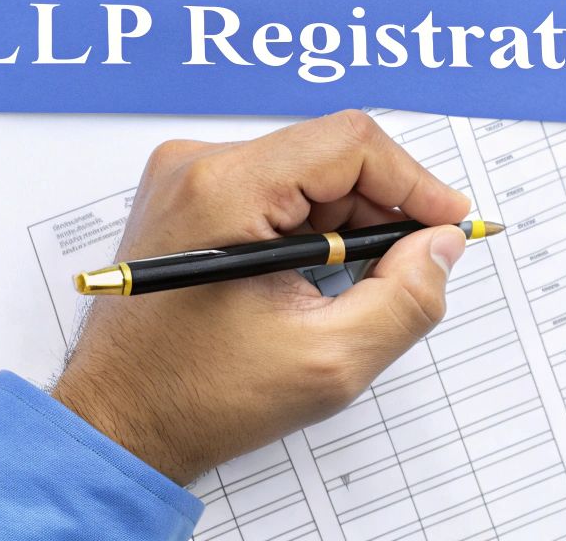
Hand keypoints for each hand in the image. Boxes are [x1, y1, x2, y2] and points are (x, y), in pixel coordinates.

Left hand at [52, 110, 471, 482]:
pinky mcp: (189, 197)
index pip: (350, 144)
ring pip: (307, 174)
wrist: (117, 422)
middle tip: (402, 272)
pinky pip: (276, 190)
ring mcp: (188, 178)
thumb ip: (404, 299)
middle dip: (379, 212)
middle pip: (329, 156)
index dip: (413, 182)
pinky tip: (309, 283)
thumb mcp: (327, 362)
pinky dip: (310, 230)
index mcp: (225, 190)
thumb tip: (441, 245)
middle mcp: (199, 166)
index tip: (448, 224)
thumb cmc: (196, 398)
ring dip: (343, 225)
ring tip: (341, 291)